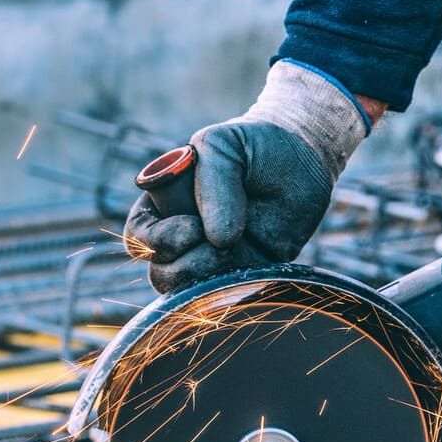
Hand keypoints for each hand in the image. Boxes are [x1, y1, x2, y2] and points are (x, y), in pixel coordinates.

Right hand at [126, 62, 372, 293]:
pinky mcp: (243, 274)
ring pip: (190, 290)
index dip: (157, 240)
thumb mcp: (223, 146)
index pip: (138, 236)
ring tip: (238, 246)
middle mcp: (182, 238)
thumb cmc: (252, 146)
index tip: (193, 227)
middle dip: (187, 263)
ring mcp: (212, 260)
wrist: (303, 157)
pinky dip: (237, 285)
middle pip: (160, 272)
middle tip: (221, 242)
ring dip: (211, 274)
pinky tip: (254, 263)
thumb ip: (212, 183)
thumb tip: (219, 240)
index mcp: (164, 207)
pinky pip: (228, 295)